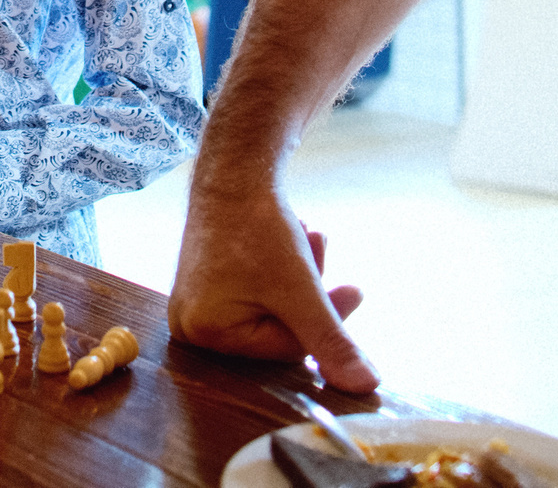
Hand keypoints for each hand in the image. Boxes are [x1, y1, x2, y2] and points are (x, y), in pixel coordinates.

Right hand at [168, 195, 376, 391]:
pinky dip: (280, 274)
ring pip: (271, 312)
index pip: (283, 350)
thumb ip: (332, 340)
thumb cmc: (257, 226)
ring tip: (306, 236)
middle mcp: (191, 327)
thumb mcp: (301, 289)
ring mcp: (195, 307)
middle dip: (309, 295)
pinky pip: (256, 297)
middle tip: (322, 248)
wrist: (232, 171)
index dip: (324, 322)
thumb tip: (366, 386)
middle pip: (276, 332)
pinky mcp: (205, 288)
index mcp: (203, 334)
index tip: (355, 289)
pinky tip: (288, 240)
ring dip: (300, 279)